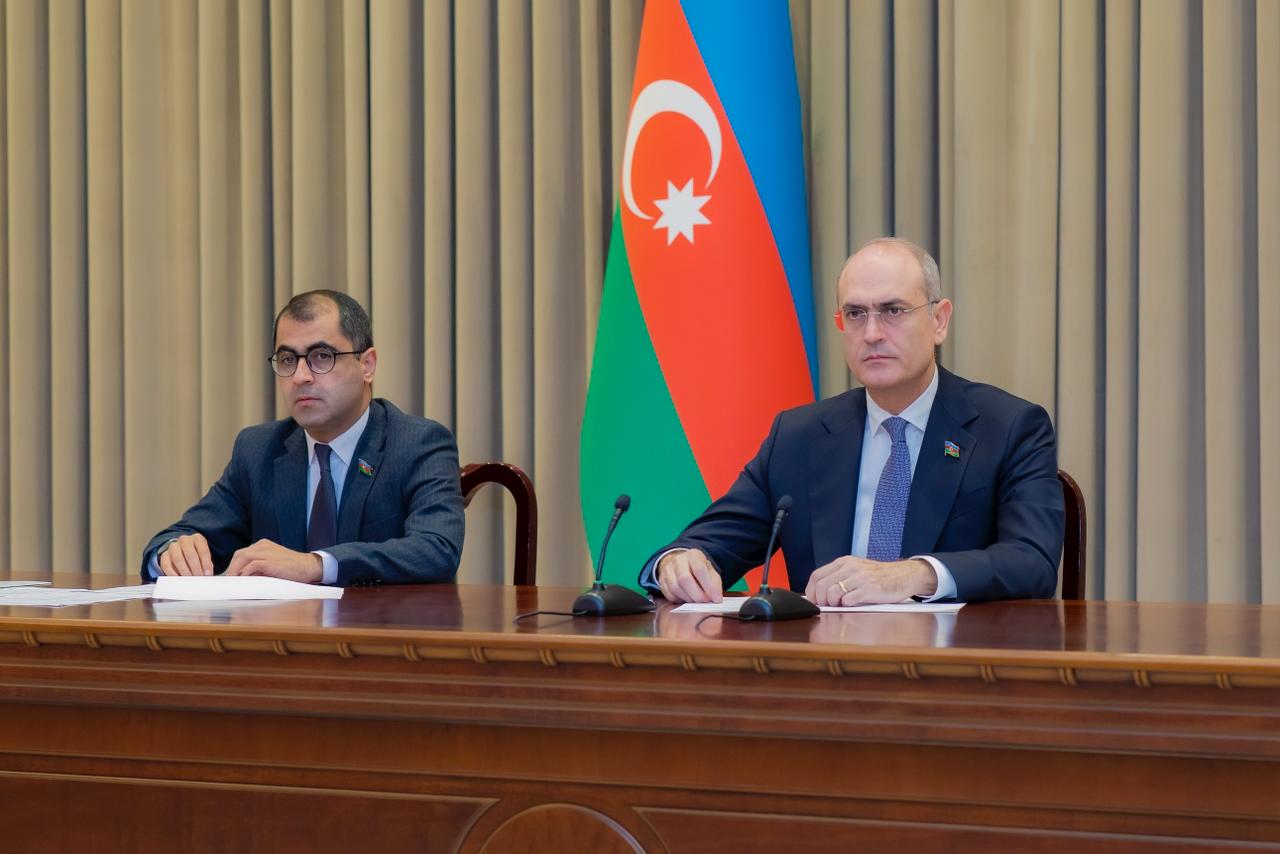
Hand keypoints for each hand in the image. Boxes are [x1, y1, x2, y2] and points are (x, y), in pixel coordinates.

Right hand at [158, 533, 213, 575]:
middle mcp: (184, 540)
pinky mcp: (164, 556)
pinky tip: (179, 579)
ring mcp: (173, 547)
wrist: (182, 551)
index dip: (206, 564)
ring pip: (178, 559)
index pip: (203, 551)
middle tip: (198, 578)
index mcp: (197, 538)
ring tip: (190, 580)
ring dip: (185, 572)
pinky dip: (173, 574)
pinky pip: (166, 565)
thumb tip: (207, 575)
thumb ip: (206, 564)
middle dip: (195, 568)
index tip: (207, 574)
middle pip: (190, 555)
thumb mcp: (204, 556)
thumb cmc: (196, 554)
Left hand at [224, 539, 323, 583]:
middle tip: (229, 581)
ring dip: (235, 571)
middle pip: (239, 555)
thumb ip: (259, 568)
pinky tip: (244, 581)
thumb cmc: (293, 568)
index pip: (242, 554)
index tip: (231, 577)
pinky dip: (245, 573)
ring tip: (233, 582)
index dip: (234, 566)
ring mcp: (266, 552)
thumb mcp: (273, 565)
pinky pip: (251, 566)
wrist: (309, 567)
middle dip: (232, 568)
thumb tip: (244, 577)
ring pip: (242, 558)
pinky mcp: (270, 561)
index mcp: (263, 545)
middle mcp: (263, 546)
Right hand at [655, 548, 722, 602]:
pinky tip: (687, 598)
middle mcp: (678, 560)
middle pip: (685, 579)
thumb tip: (716, 598)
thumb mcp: (710, 572)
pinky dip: (680, 600)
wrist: (681, 565)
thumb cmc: (698, 570)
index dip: (709, 586)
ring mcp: (667, 570)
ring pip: (675, 588)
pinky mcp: (662, 581)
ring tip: (697, 600)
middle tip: (705, 602)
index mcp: (693, 555)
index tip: (716, 598)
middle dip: (697, 595)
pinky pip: (669, 594)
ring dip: (689, 599)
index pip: (699, 570)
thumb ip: (715, 584)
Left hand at [805, 556, 936, 605]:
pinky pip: (848, 600)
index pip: (817, 575)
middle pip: (822, 586)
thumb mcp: (856, 570)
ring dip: (832, 604)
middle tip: (827, 606)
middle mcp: (850, 567)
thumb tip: (818, 592)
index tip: (813, 601)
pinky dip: (846, 606)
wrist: (903, 575)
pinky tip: (852, 604)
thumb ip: (839, 576)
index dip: (811, 591)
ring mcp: (860, 578)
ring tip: (840, 605)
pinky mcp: (870, 589)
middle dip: (820, 600)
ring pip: (832, 593)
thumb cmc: (878, 576)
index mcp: (844, 562)